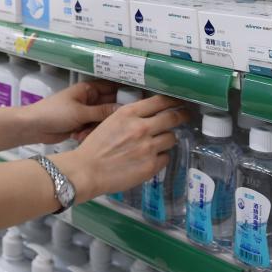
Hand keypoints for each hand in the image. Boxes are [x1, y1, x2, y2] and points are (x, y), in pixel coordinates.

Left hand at [25, 80, 119, 145]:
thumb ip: (103, 112)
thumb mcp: (80, 112)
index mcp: (89, 90)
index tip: (137, 107)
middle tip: (112, 128)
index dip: (125, 95)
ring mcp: (86, 113)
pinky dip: (88, 134)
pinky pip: (94, 129)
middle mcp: (90, 100)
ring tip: (84, 133)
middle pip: (110, 106)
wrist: (33, 127)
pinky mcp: (82, 125)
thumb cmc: (55, 113)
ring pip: (103, 120)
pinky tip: (78, 137)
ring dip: (96, 128)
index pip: (113, 89)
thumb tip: (124, 109)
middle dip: (109, 118)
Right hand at [52, 94, 188, 201]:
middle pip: (172, 117)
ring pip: (172, 138)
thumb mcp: (110, 122)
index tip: (178, 102)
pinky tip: (151, 158)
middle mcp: (141, 127)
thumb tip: (149, 116)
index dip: (173, 101)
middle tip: (184, 116)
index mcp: (129, 113)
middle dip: (181, 116)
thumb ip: (130, 117)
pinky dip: (161, 156)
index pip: (159, 102)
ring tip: (160, 142)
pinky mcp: (151, 166)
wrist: (87, 170)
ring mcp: (148, 147)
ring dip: (167, 138)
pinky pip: (166, 157)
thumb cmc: (94, 146)